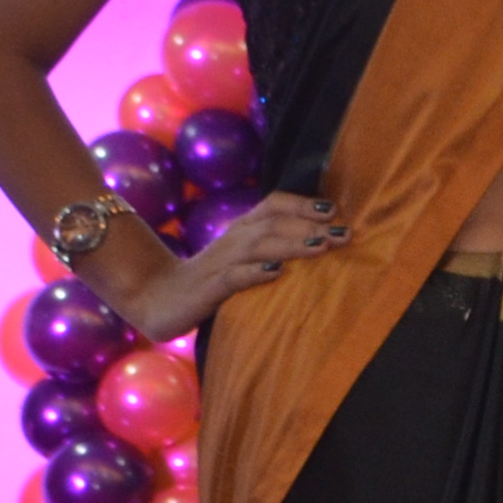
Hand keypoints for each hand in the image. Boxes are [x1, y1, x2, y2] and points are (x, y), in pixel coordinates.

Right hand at [119, 192, 348, 344]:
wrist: (157, 298)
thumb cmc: (210, 280)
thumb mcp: (243, 258)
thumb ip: (273, 247)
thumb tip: (321, 244)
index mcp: (242, 230)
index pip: (274, 205)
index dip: (303, 204)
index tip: (335, 211)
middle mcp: (233, 239)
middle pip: (273, 223)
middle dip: (310, 225)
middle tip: (345, 233)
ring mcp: (220, 262)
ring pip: (259, 245)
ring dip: (292, 244)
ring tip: (322, 247)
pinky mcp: (208, 288)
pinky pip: (233, 277)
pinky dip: (256, 272)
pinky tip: (277, 272)